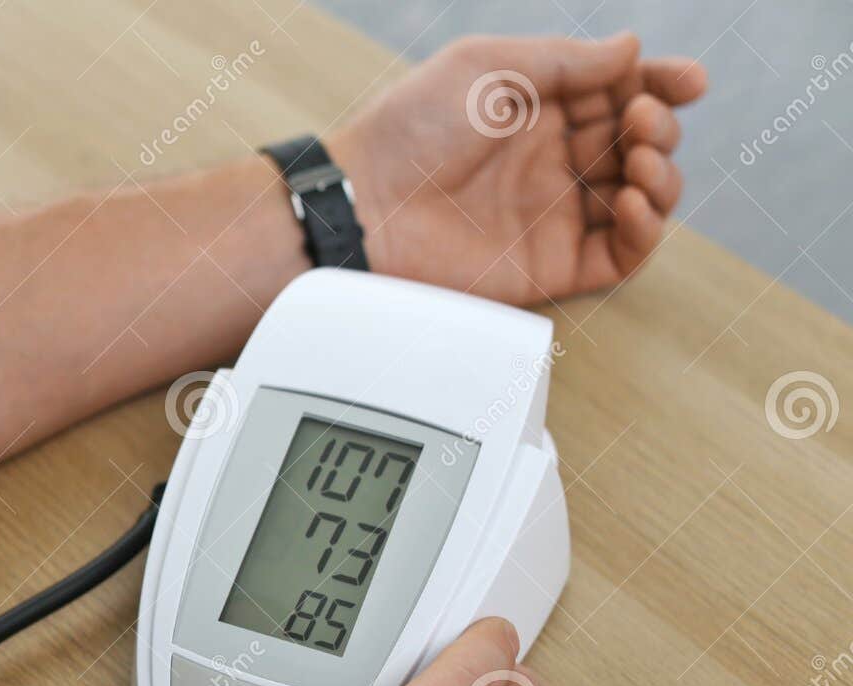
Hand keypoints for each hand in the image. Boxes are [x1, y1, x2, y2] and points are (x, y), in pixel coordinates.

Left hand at [325, 33, 706, 304]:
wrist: (365, 203)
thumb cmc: (409, 130)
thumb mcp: (488, 67)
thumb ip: (564, 61)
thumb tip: (631, 49)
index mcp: (542, 110)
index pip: (623, 94)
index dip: (662, 85)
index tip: (690, 80)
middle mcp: (555, 162)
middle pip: (641, 144)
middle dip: (660, 127)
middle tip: (641, 119)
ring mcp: (556, 214)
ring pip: (644, 197)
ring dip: (663, 175)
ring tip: (638, 158)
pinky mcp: (553, 265)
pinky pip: (622, 254)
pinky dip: (646, 230)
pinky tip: (633, 202)